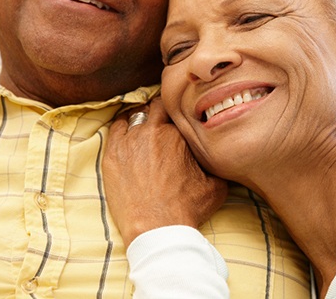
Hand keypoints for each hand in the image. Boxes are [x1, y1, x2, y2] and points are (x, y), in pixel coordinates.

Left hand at [102, 97, 227, 246]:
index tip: (176, 119)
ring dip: (140, 119)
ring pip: (134, 115)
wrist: (157, 229)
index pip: (176, 109)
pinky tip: (126, 134)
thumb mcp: (215, 186)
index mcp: (178, 134)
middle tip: (160, 122)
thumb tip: (223, 157)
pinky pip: (115, 128)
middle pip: (155, 107)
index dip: (177, 113)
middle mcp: (153, 131)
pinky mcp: (112, 154)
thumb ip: (216, 164)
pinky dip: (122, 127)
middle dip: (159, 112)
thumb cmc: (186, 209)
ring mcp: (130, 141)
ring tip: (143, 129)